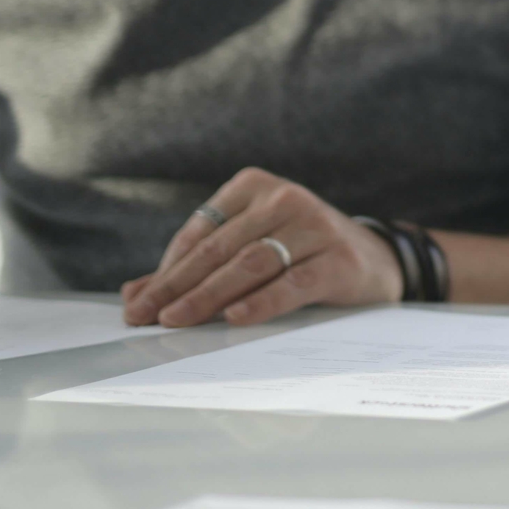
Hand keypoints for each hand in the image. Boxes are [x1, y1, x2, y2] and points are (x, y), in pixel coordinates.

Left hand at [121, 169, 400, 328]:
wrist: (374, 259)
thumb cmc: (299, 254)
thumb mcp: (250, 248)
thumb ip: (195, 269)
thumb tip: (134, 296)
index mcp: (255, 186)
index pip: (200, 231)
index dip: (166, 270)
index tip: (138, 303)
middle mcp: (285, 198)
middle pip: (220, 248)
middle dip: (177, 286)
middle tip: (147, 317)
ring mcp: (315, 226)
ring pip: (251, 263)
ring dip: (209, 296)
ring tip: (179, 321)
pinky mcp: (338, 259)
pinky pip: (293, 283)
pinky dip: (262, 301)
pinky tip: (236, 318)